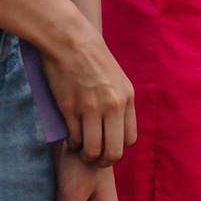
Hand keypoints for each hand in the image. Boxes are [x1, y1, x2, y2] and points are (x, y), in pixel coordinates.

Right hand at [35, 17, 136, 166]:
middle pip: (113, 152)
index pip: (130, 139)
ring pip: (92, 150)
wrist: (70, 40)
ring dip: (85, 154)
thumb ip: (119, 101)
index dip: (118, 147)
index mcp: (127, 97)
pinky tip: (70, 137)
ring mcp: (91, 108)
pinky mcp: (71, 109)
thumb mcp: (116, 77)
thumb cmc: (91, 57)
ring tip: (80, 149)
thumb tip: (116, 128)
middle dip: (103, 160)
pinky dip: (72, 143)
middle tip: (94, 158)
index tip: (107, 144)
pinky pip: (75, 139)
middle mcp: (113, 105)